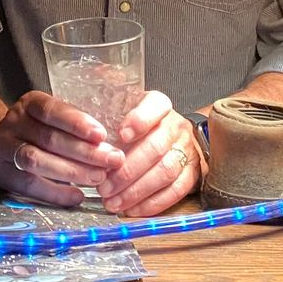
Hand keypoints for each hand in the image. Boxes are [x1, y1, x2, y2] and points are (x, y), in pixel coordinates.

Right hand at [0, 90, 124, 206]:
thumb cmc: (32, 130)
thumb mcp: (47, 118)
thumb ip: (72, 128)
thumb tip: (110, 147)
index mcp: (29, 104)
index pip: (52, 110)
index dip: (76, 122)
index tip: (102, 135)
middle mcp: (14, 122)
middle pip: (48, 137)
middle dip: (84, 151)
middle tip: (112, 161)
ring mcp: (4, 147)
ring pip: (36, 160)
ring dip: (70, 171)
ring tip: (97, 178)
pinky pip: (28, 184)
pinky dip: (55, 192)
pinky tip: (77, 196)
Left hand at [95, 91, 205, 215]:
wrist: (174, 137)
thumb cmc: (138, 122)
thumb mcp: (125, 102)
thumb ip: (108, 92)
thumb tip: (89, 72)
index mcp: (159, 105)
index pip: (155, 106)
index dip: (139, 119)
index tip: (120, 134)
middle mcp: (176, 126)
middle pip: (155, 147)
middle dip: (127, 170)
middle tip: (104, 185)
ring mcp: (187, 151)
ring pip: (165, 172)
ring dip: (137, 190)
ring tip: (113, 201)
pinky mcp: (192, 174)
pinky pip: (175, 191)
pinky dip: (152, 203)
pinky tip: (131, 209)